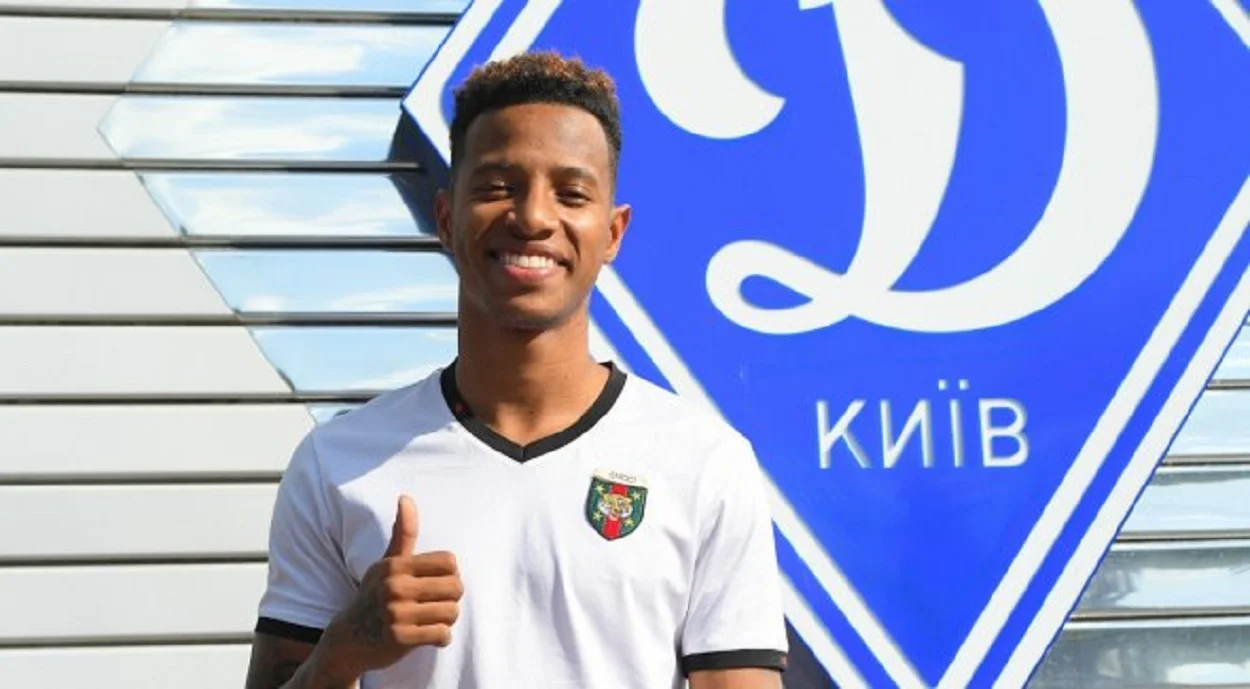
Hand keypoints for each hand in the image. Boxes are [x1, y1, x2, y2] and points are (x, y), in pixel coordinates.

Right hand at [318, 495, 462, 677]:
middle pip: (456, 587)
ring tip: (432, 619)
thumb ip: (402, 533)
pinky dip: (441, 638)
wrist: (348, 639)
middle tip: (438, 604)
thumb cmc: (373, 596)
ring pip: (451, 613)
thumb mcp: (385, 563)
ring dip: (447, 620)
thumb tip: (406, 497)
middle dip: (452, 598)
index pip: (450, 562)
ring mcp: (396, 614)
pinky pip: (442, 635)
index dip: (451, 574)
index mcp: (395, 566)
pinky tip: (429, 635)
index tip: (438, 583)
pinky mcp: (400, 639)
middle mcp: (395, 587)